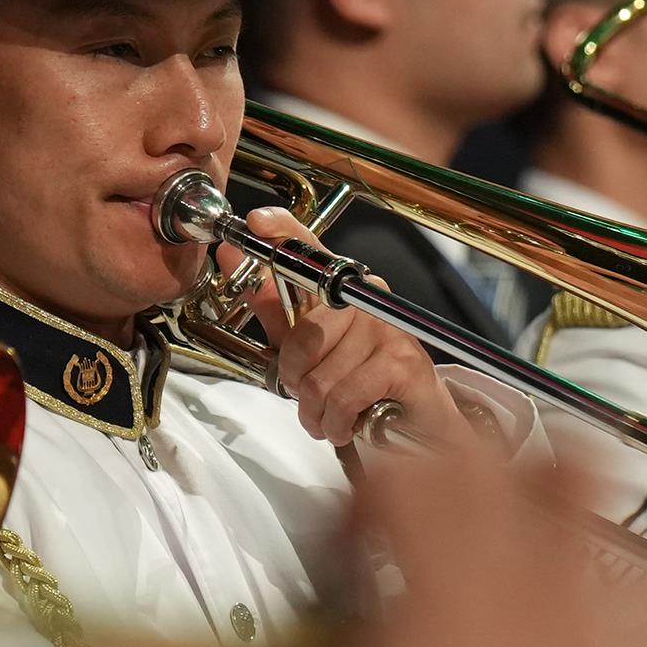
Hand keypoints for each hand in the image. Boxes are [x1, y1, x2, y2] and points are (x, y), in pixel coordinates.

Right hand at [109, 429, 646, 646]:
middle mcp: (525, 589)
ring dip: (558, 483)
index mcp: (443, 596)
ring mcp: (591, 625)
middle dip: (458, 463)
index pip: (405, 480)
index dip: (363, 491)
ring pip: (594, 500)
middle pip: (502, 462)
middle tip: (425, 508)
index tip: (340, 543)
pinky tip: (618, 598)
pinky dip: (635, 575)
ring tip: (527, 504)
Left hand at [236, 206, 472, 455]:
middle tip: (307, 395)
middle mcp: (366, 296)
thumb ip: (270, 303)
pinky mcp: (402, 361)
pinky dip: (335, 421)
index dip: (282, 232)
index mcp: (340, 286)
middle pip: (305, 335)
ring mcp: (387, 327)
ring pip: (321, 376)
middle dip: (296, 379)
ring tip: (327, 416)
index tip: (257, 222)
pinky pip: (345, 396)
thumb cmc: (358, 383)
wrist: (414, 424)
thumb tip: (231, 256)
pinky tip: (344, 424)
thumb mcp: (305, 343)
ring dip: (316, 410)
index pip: (310, 246)